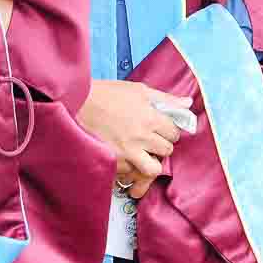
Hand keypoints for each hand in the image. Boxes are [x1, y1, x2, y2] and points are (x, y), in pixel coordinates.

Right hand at [80, 80, 187, 197]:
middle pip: (166, 150)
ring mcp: (127, 152)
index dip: (169, 130)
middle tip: (150, 139)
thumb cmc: (105, 94)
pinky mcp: (113, 162)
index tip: (161, 128)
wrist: (75, 103)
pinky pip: (131, 173)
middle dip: (161, 144)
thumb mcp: (137, 90)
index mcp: (150, 117)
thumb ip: (165, 99)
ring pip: (153, 169)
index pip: (175, 132)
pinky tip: (125, 158)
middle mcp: (141, 137)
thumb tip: (188, 103)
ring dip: (150, 162)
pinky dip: (131, 168)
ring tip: (142, 154)